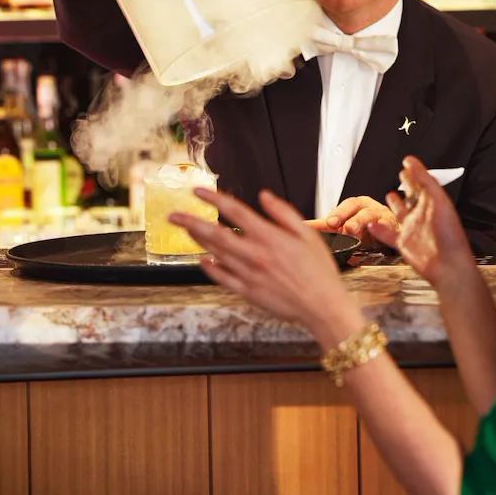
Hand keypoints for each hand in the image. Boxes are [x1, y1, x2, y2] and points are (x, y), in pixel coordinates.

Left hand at [170, 189, 362, 341]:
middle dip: (191, 222)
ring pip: (215, 253)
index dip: (213, 198)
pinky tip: (203, 259)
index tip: (197, 190)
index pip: (234, 211)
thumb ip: (283, 213)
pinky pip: (222, 277)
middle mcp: (255, 254)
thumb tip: (263, 195)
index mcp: (270, 237)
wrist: (323, 306)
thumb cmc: (319, 270)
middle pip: (215, 233)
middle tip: (173, 214)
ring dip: (197, 240)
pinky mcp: (248, 291)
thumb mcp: (308, 234)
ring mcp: (249, 274)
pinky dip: (210, 267)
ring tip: (185, 229)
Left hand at [308, 196, 398, 242]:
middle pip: (360, 210)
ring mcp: (382, 216)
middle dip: (350, 217)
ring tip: (355, 229)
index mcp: (356, 205)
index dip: (339, 213)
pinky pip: (390, 227)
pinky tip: (380, 229)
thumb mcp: (342, 224)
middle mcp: (369, 208)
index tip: (330, 222)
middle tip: (342, 226)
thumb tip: (300, 225)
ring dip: (363, 223)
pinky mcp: (394, 227)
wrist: (387, 232)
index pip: (346, 206)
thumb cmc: (363, 226)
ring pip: (373, 217)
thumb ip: (323, 225)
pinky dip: (385, 228)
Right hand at [368, 157, 474, 286]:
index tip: (407, 161)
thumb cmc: (448, 235)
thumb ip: (426, 181)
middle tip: (401, 174)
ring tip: (388, 195)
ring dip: (393, 205)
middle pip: (411, 196)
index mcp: (432, 204)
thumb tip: (412, 163)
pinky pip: (388, 234)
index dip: (415, 171)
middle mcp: (422, 215)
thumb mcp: (438, 201)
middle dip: (406, 184)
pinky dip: (379, 229)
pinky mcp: (404, 244)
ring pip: (400, 213)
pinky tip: (371, 224)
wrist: (448, 265)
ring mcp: (412, 229)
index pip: (422, 183)